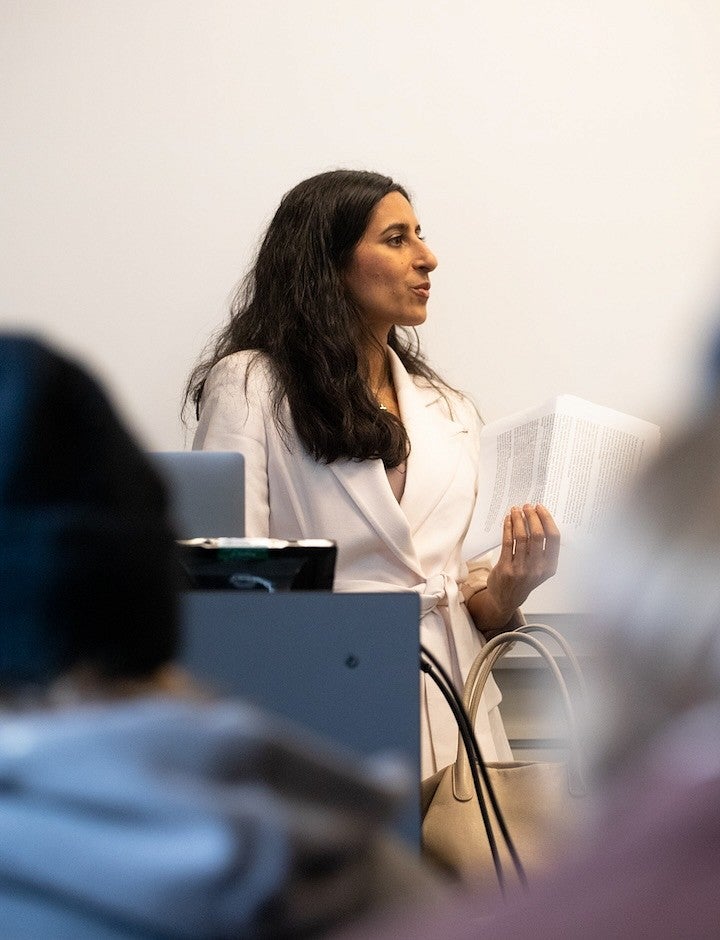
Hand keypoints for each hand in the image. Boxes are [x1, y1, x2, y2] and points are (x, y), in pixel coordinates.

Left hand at [470, 504, 559, 631]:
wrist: (506, 599)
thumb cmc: (524, 579)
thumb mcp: (540, 569)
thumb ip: (543, 550)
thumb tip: (540, 519)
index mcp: (550, 567)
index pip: (553, 538)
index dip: (547, 519)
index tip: (540, 508)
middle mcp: (538, 569)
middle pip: (537, 535)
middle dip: (532, 516)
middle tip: (527, 506)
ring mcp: (521, 569)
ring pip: (521, 537)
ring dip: (518, 519)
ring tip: (515, 510)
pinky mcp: (506, 568)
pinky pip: (507, 542)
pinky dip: (507, 528)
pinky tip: (507, 520)